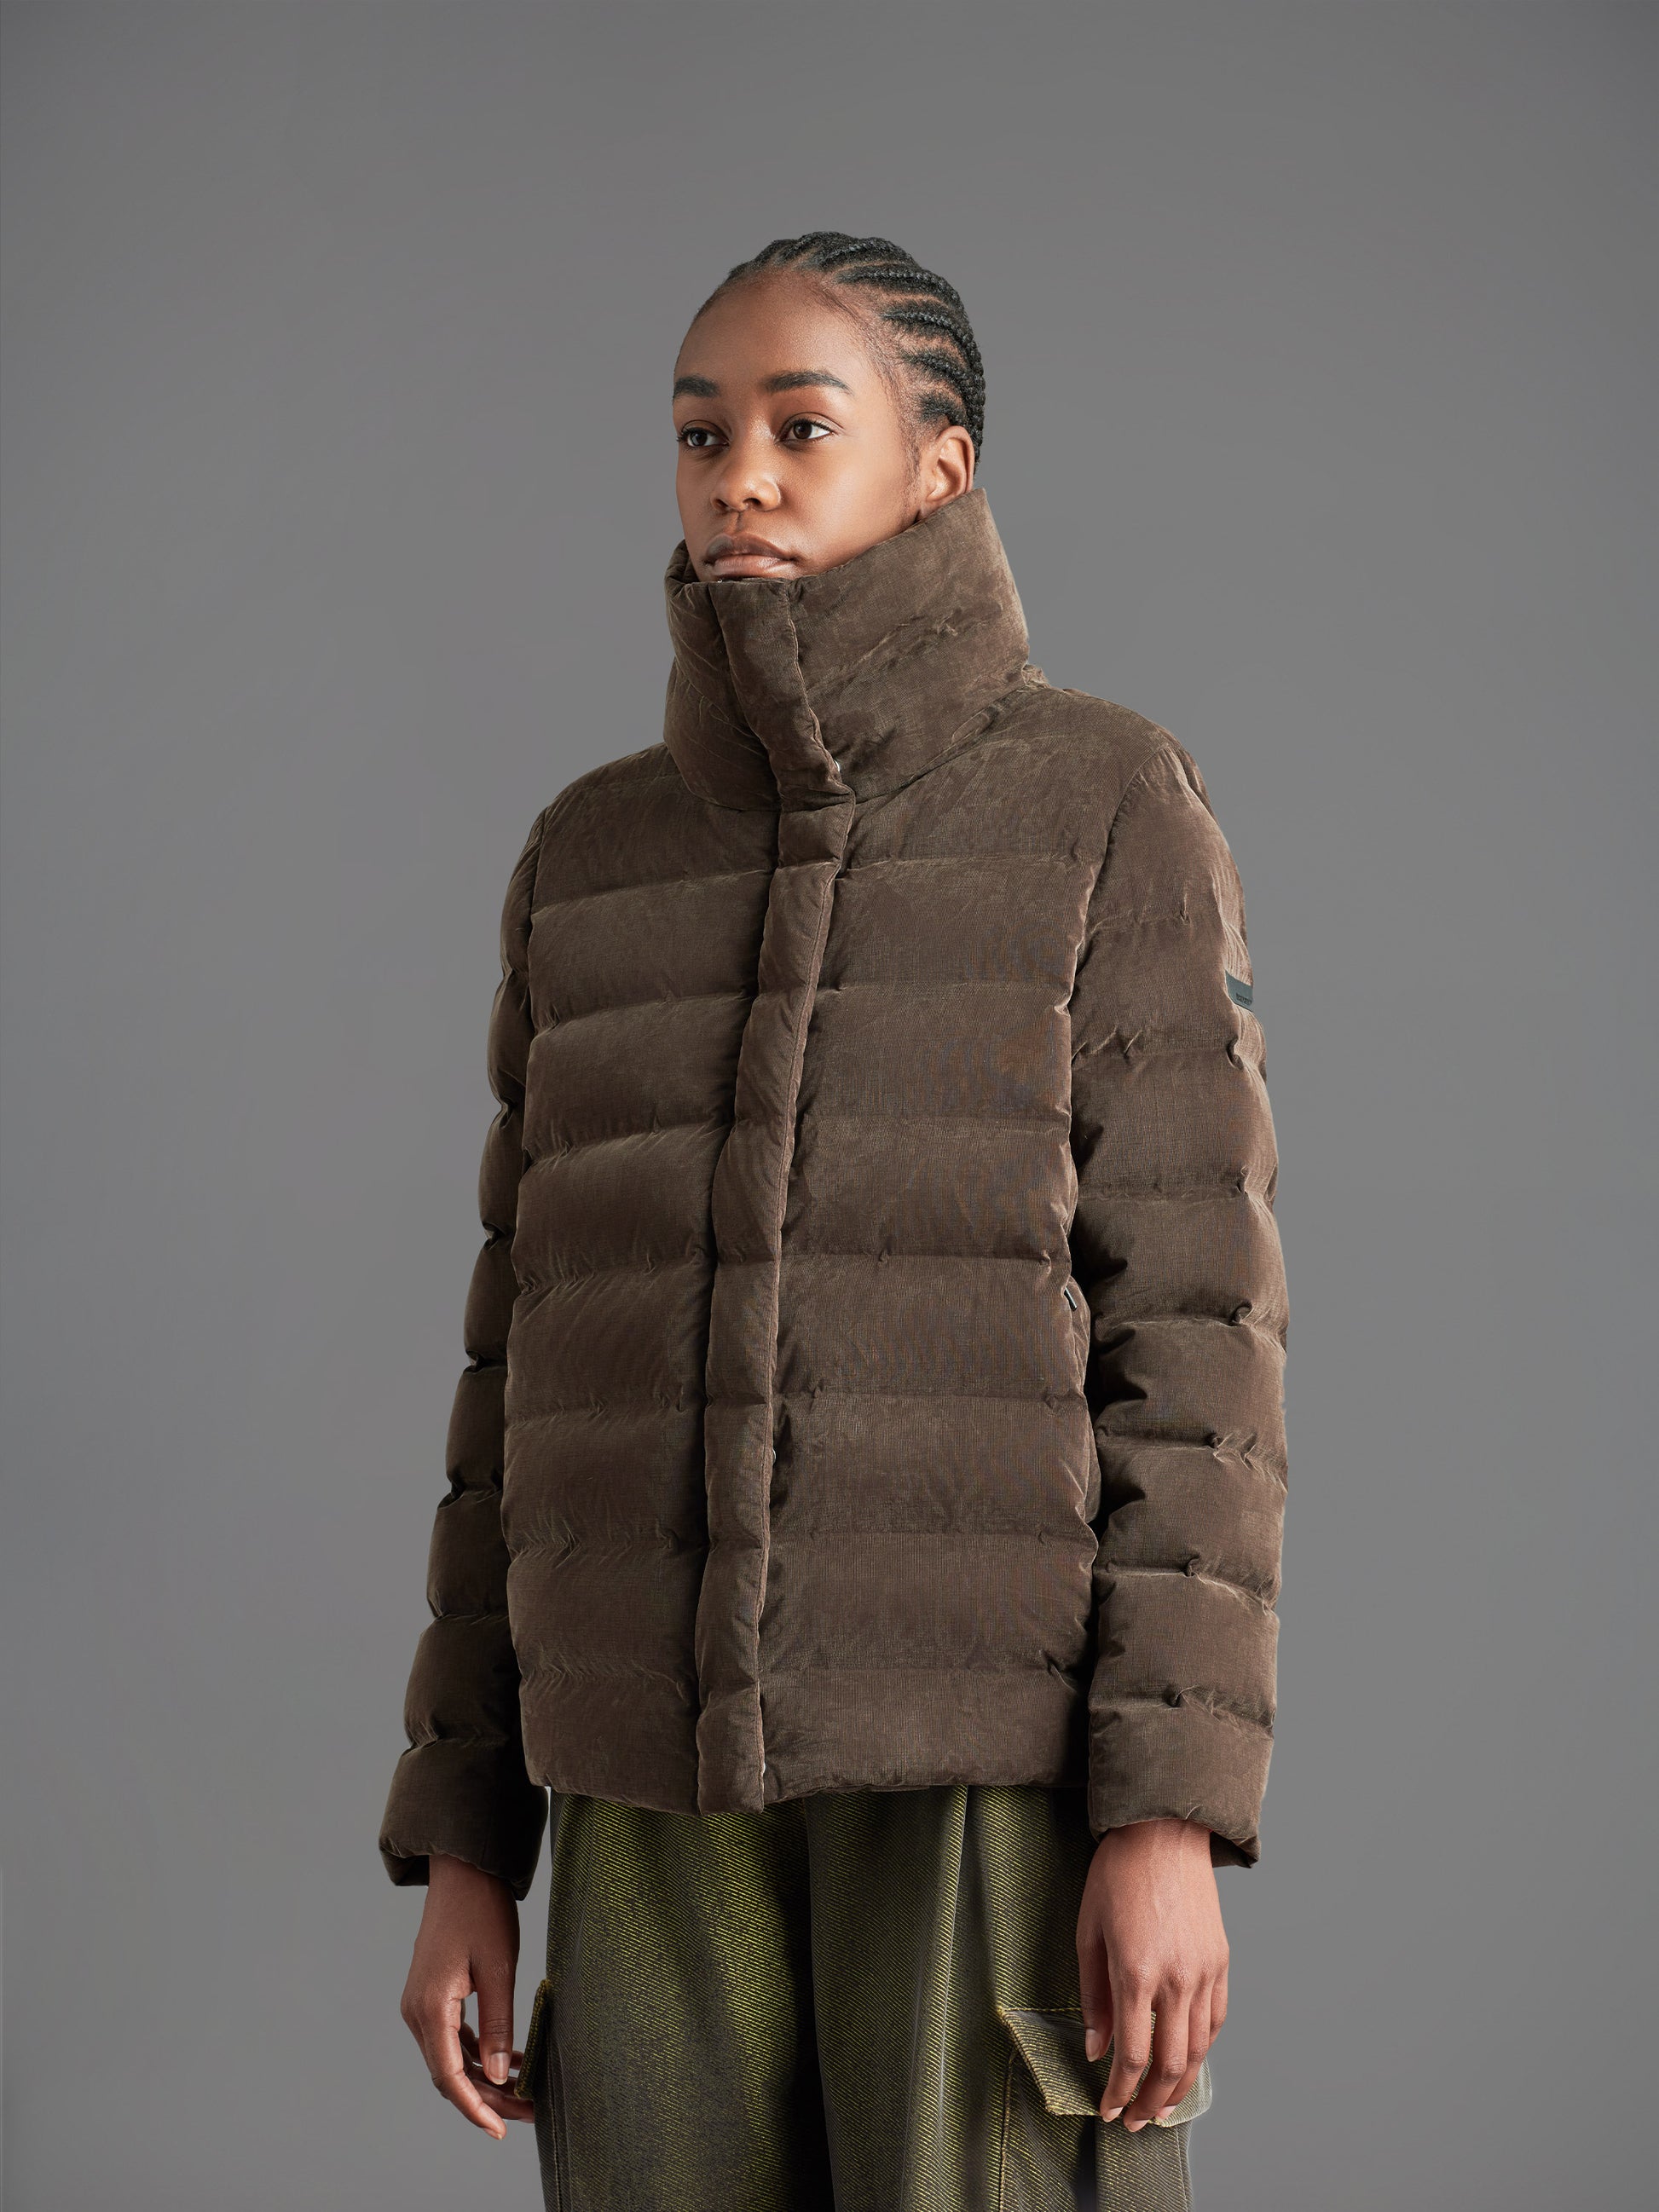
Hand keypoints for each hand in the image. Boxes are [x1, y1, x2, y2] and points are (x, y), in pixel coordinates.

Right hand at [400, 1853, 534, 2138]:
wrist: (463, 1871)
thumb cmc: (483, 1911)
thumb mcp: (499, 1968)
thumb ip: (498, 2024)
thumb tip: (497, 2074)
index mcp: (430, 2007)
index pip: (449, 2076)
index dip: (475, 2108)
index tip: (500, 2130)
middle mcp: (417, 2011)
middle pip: (448, 2073)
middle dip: (487, 2098)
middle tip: (528, 2113)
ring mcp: (420, 2004)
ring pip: (449, 2058)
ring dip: (483, 2079)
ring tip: (525, 2092)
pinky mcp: (431, 1996)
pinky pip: (450, 2038)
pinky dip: (477, 2054)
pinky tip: (510, 2061)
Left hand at [1075, 1817, 1228, 2130]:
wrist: (1162, 1832)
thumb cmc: (1117, 1875)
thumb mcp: (1088, 1932)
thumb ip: (1092, 1996)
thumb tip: (1096, 2047)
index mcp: (1136, 1973)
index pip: (1132, 2056)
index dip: (1118, 2092)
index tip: (1107, 2109)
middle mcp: (1176, 1979)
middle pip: (1169, 2064)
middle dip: (1149, 2102)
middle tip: (1132, 2122)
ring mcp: (1204, 1971)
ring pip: (1198, 2049)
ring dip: (1180, 2086)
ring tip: (1160, 2107)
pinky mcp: (1221, 1961)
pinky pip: (1216, 2019)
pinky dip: (1202, 2049)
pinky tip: (1187, 2061)